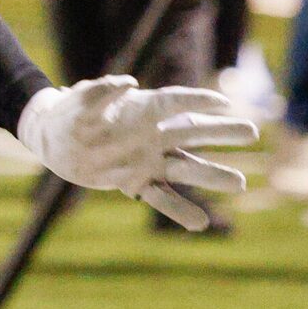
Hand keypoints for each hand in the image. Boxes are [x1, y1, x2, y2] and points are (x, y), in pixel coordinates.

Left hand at [17, 77, 258, 229]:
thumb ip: (102, 91)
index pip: (175, 102)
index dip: (197, 100)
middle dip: (221, 133)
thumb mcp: (80, 99)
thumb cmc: (70, 112)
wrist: (55, 140)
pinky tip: (200, 224)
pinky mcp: (136, 182)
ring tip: (240, 183)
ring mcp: (148, 160)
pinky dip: (179, 211)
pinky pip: (161, 198)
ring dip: (211, 175)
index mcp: (142, 110)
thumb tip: (129, 84)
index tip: (223, 102)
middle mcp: (153, 135)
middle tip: (252, 132)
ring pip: (185, 168)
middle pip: (192, 133)